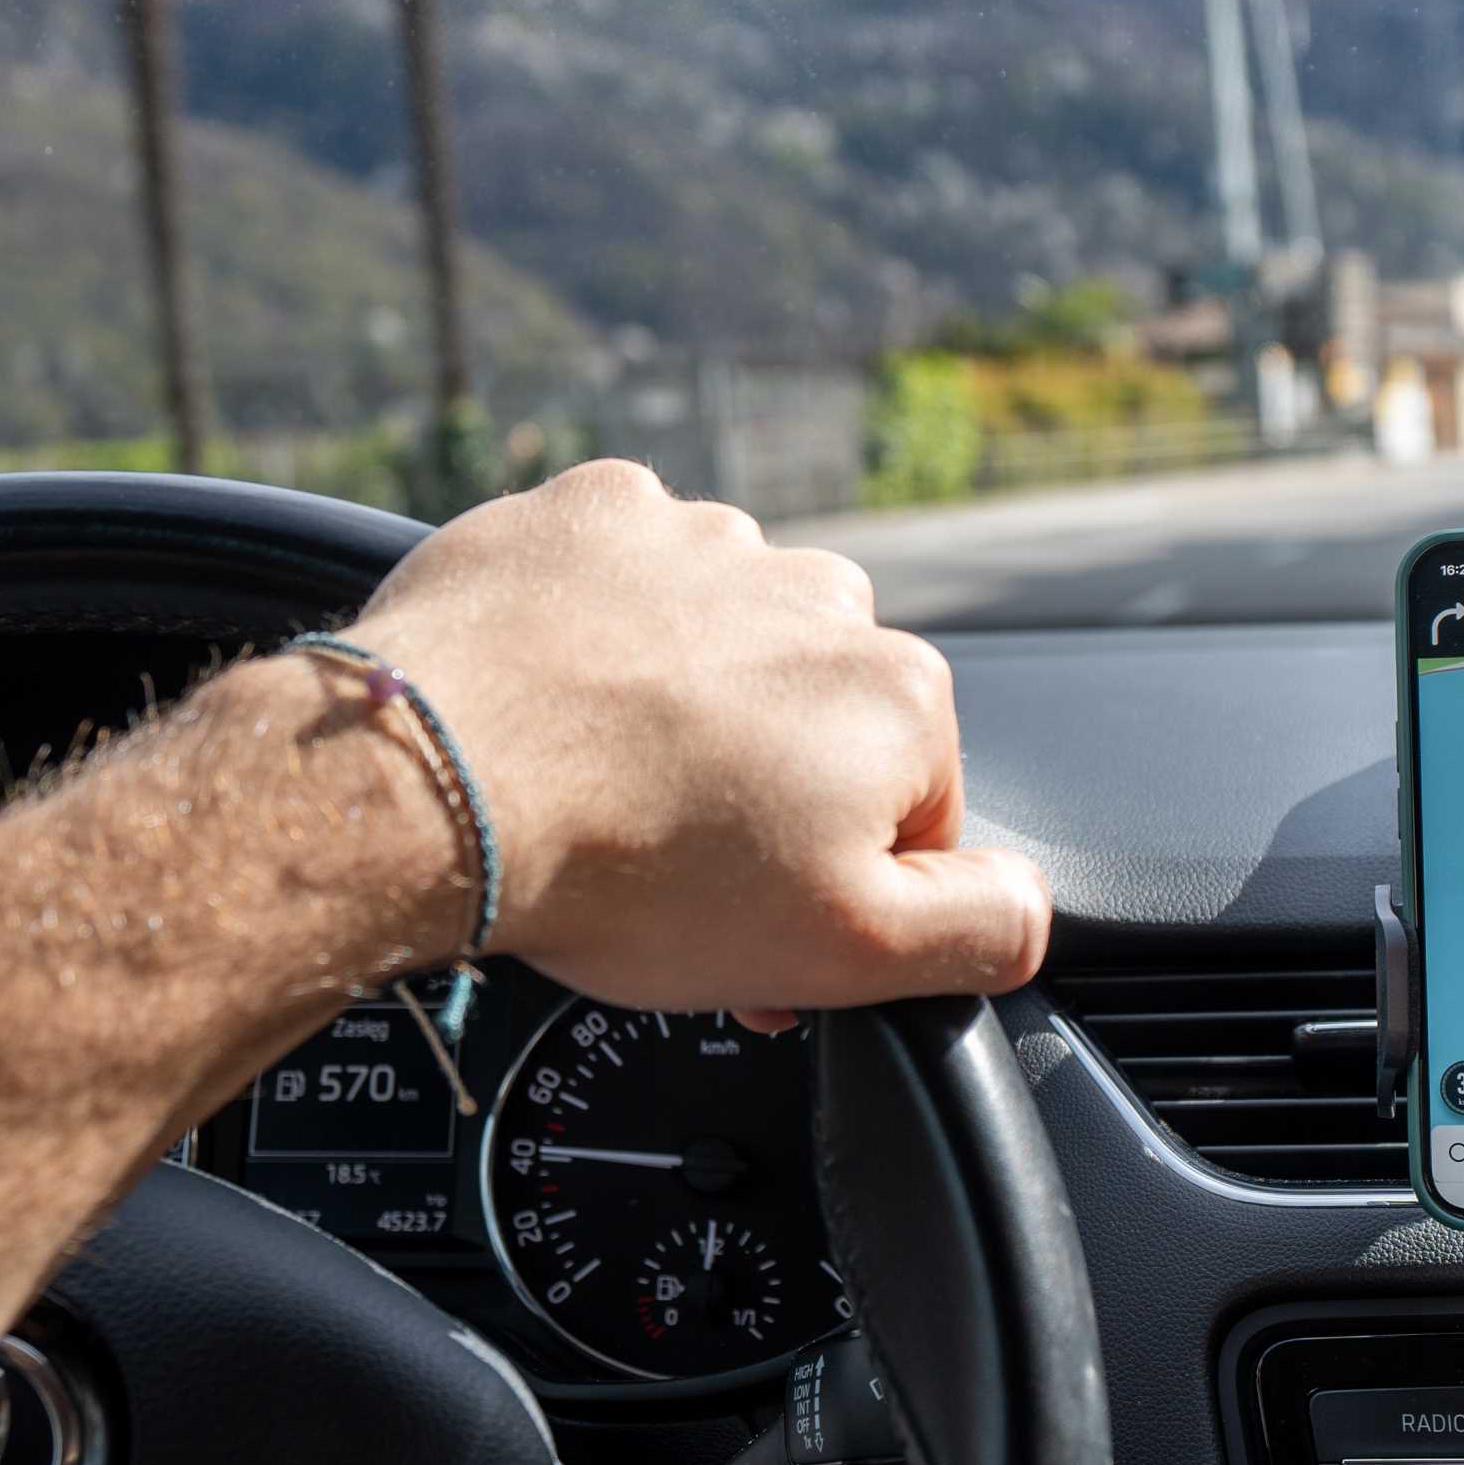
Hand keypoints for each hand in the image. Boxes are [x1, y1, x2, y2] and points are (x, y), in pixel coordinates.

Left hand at [345, 461, 1049, 1019]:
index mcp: (899, 695)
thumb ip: (983, 928)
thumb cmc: (632, 868)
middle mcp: (820, 592)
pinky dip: (600, 629)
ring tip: (602, 777)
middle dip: (760, 786)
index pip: (903, 810)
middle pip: (813, 718)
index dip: (830, 884)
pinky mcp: (591, 512)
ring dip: (684, 701)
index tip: (750, 925)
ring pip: (721, 640)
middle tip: (668, 864)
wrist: (433, 781)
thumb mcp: (847, 952)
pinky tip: (558, 695)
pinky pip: (623, 575)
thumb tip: (1030, 904)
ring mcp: (700, 538)